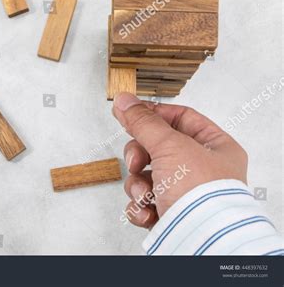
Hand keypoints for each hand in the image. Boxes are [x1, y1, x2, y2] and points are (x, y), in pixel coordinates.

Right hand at [113, 92, 247, 228]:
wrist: (200, 240)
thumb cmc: (200, 193)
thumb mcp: (169, 145)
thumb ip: (143, 121)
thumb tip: (125, 100)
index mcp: (214, 147)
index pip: (181, 118)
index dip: (154, 114)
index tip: (131, 114)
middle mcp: (202, 169)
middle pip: (157, 147)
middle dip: (139, 156)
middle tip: (136, 162)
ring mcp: (185, 192)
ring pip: (146, 175)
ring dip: (138, 185)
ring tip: (146, 195)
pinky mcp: (170, 213)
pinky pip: (145, 200)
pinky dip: (140, 206)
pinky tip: (148, 211)